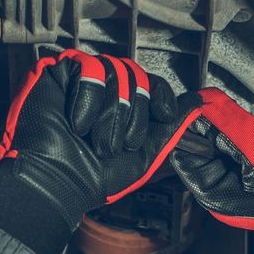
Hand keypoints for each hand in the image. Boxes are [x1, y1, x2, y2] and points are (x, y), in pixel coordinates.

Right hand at [0, 49, 199, 253]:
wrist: (58, 184)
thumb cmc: (94, 176)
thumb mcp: (143, 155)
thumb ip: (169, 129)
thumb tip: (197, 104)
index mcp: (120, 106)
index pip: (149, 81)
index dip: (160, 94)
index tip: (164, 114)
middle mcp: (101, 89)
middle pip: (135, 74)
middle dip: (132, 115)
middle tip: (114, 146)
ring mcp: (77, 78)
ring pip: (115, 71)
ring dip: (110, 113)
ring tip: (94, 140)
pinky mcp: (55, 71)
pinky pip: (89, 69)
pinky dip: (88, 100)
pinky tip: (77, 124)